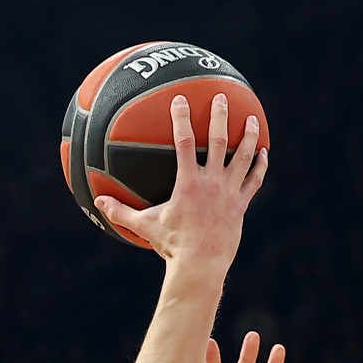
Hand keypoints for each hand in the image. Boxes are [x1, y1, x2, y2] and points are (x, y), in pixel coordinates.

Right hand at [98, 92, 267, 268]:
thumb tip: (98, 203)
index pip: (185, 142)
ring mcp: (229, 193)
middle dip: (220, 116)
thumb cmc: (172, 246)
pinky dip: (260, 166)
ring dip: (248, 136)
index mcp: (188, 183)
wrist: (200, 265)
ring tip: (252, 119)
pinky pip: (254, 181)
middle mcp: (211, 183)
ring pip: (243, 157)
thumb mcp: (145, 227)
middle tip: (221, 97)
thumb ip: (121, 212)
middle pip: (219, 141)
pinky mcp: (241, 206)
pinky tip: (265, 153)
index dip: (182, 119)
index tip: (181, 100)